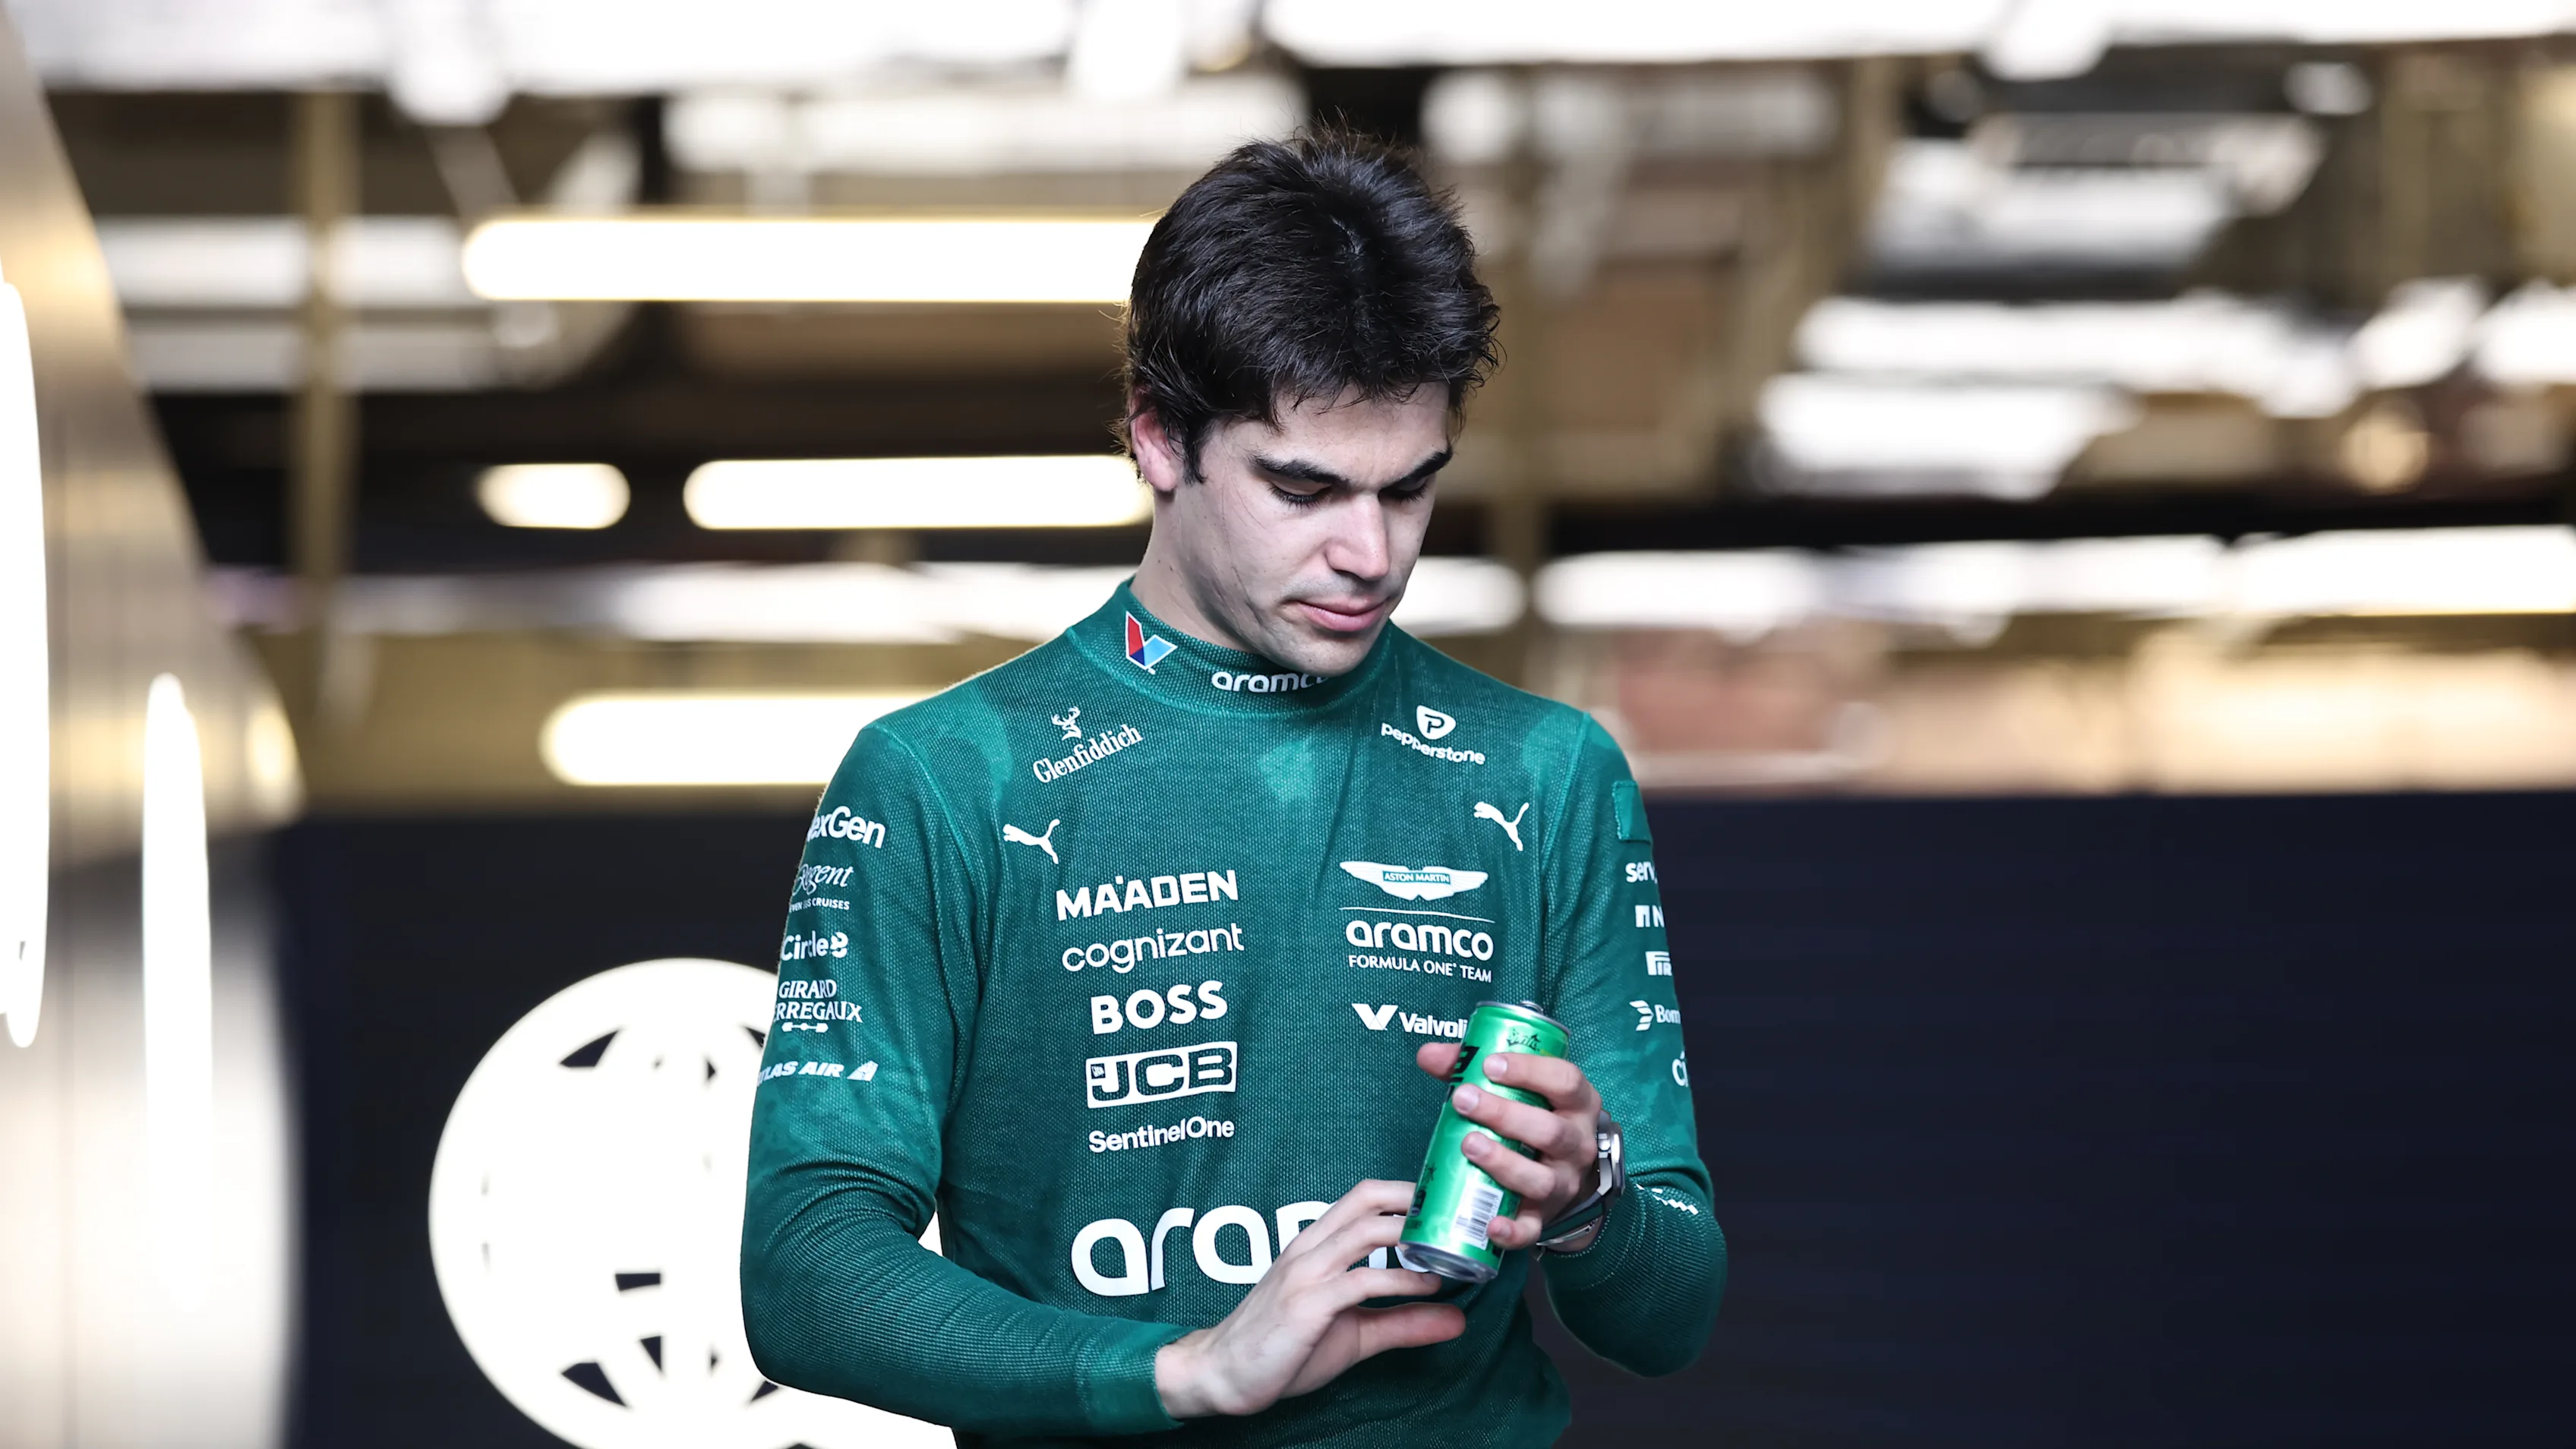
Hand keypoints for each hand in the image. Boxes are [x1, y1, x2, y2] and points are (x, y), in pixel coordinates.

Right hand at [1153, 1179, 1464, 1418]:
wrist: (1222, 1373)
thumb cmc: (1283, 1347)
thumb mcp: (1354, 1332)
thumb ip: (1403, 1322)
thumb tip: (1458, 1320)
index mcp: (1316, 1244)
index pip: (1364, 1196)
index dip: (1408, 1192)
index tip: (1449, 1204)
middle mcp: (1310, 1248)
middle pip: (1368, 1199)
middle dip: (1417, 1199)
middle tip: (1459, 1214)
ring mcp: (1306, 1273)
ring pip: (1367, 1231)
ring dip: (1415, 1235)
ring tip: (1453, 1248)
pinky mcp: (1307, 1305)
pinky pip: (1361, 1282)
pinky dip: (1401, 1281)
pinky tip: (1429, 1288)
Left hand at [1413, 1044, 1605, 1252]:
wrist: (1564, 1172)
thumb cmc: (1535, 1116)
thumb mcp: (1520, 1087)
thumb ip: (1474, 1067)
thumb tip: (1428, 1055)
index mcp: (1578, 1104)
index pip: (1566, 1081)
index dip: (1530, 1071)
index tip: (1490, 1064)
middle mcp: (1577, 1144)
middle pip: (1550, 1131)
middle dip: (1505, 1115)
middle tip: (1464, 1100)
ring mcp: (1563, 1183)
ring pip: (1540, 1179)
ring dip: (1503, 1163)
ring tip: (1469, 1145)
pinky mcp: (1544, 1216)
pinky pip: (1532, 1228)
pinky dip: (1512, 1231)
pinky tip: (1489, 1224)